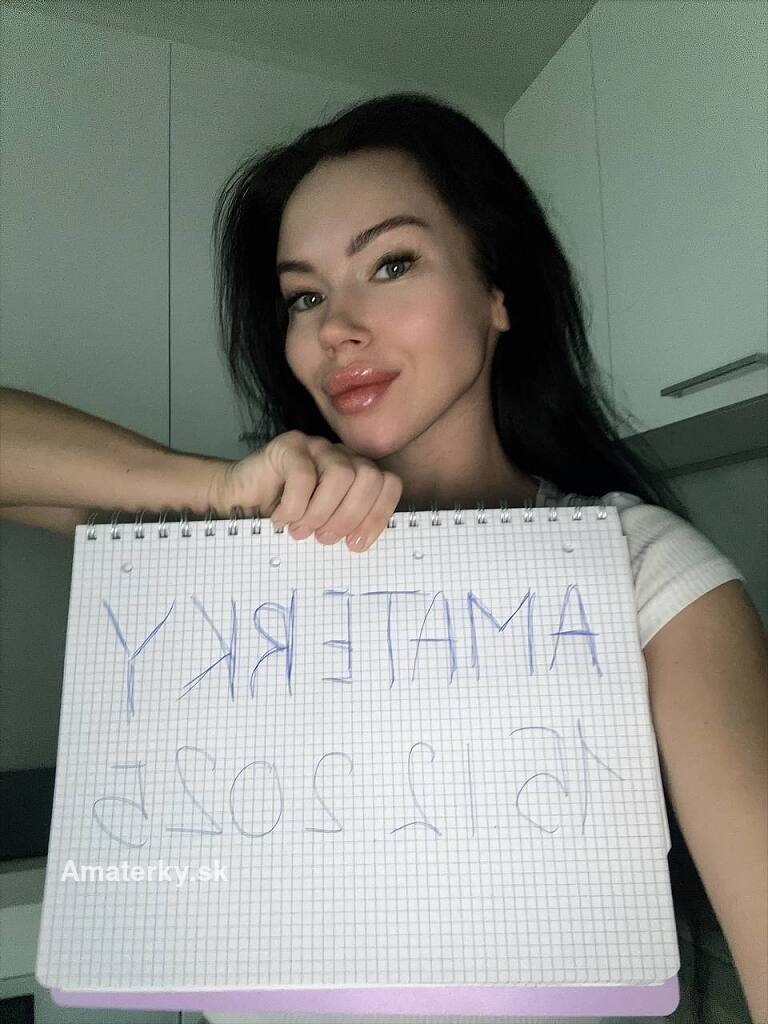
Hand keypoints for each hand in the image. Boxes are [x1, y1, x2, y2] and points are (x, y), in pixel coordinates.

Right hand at [210, 430, 402, 552]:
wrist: (238, 502)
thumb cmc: (285, 519)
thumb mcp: (323, 527)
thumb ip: (345, 528)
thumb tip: (360, 543)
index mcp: (358, 474)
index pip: (388, 484)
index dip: (377, 516)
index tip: (355, 544)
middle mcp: (342, 455)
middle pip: (370, 477)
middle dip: (350, 515)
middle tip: (324, 538)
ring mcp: (317, 446)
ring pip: (341, 475)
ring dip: (322, 512)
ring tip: (302, 530)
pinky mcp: (290, 445)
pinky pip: (304, 475)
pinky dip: (295, 505)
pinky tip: (281, 519)